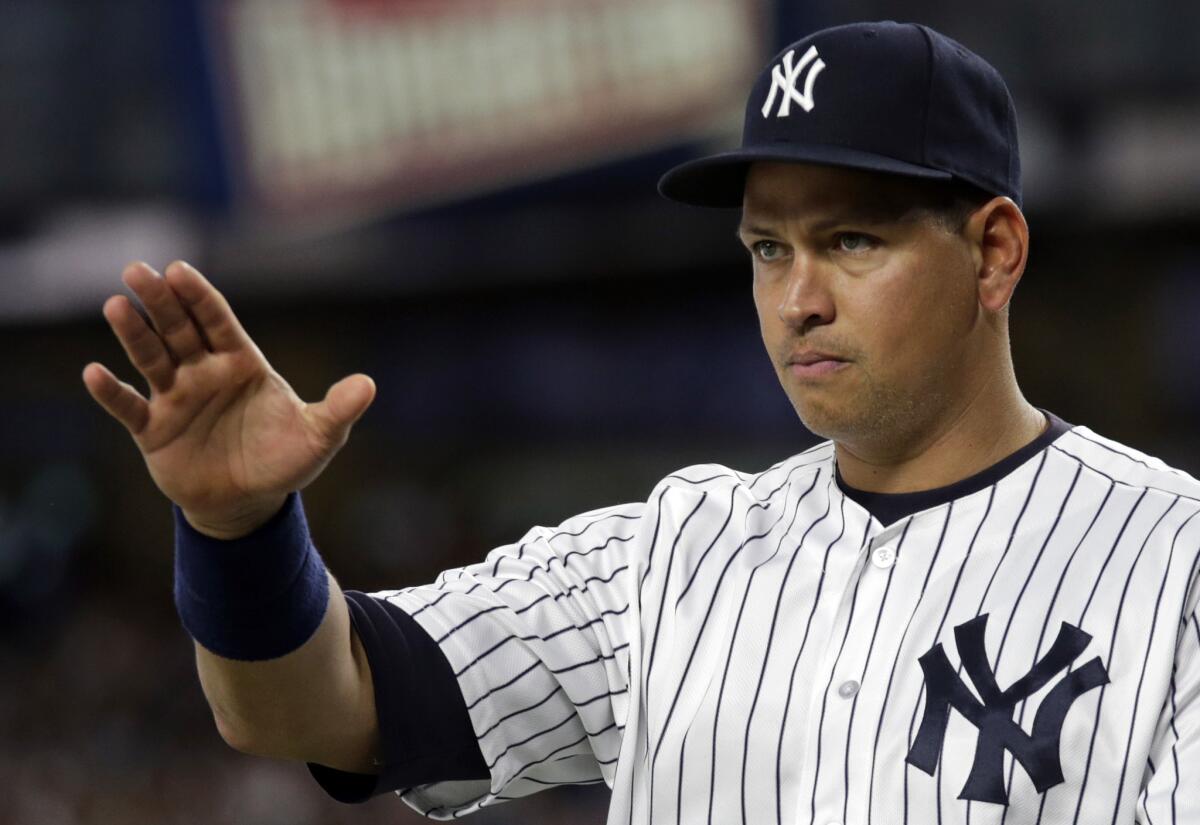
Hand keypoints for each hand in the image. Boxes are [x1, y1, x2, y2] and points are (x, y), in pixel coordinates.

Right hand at [82, 261, 375, 537]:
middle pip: (179, 329)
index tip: (179, 269)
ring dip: (134, 334)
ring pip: (151, 358)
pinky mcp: (154, 431)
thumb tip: (369, 385)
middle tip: (137, 270)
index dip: (199, 296)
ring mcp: (176, 398)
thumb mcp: (320, 437)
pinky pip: (129, 408)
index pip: (218, 321)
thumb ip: (339, 410)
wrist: (251, 502)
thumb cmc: (284, 460)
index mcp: (242, 363)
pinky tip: (93, 373)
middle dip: (160, 301)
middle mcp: (204, 372)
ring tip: (116, 306)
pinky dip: (111, 393)